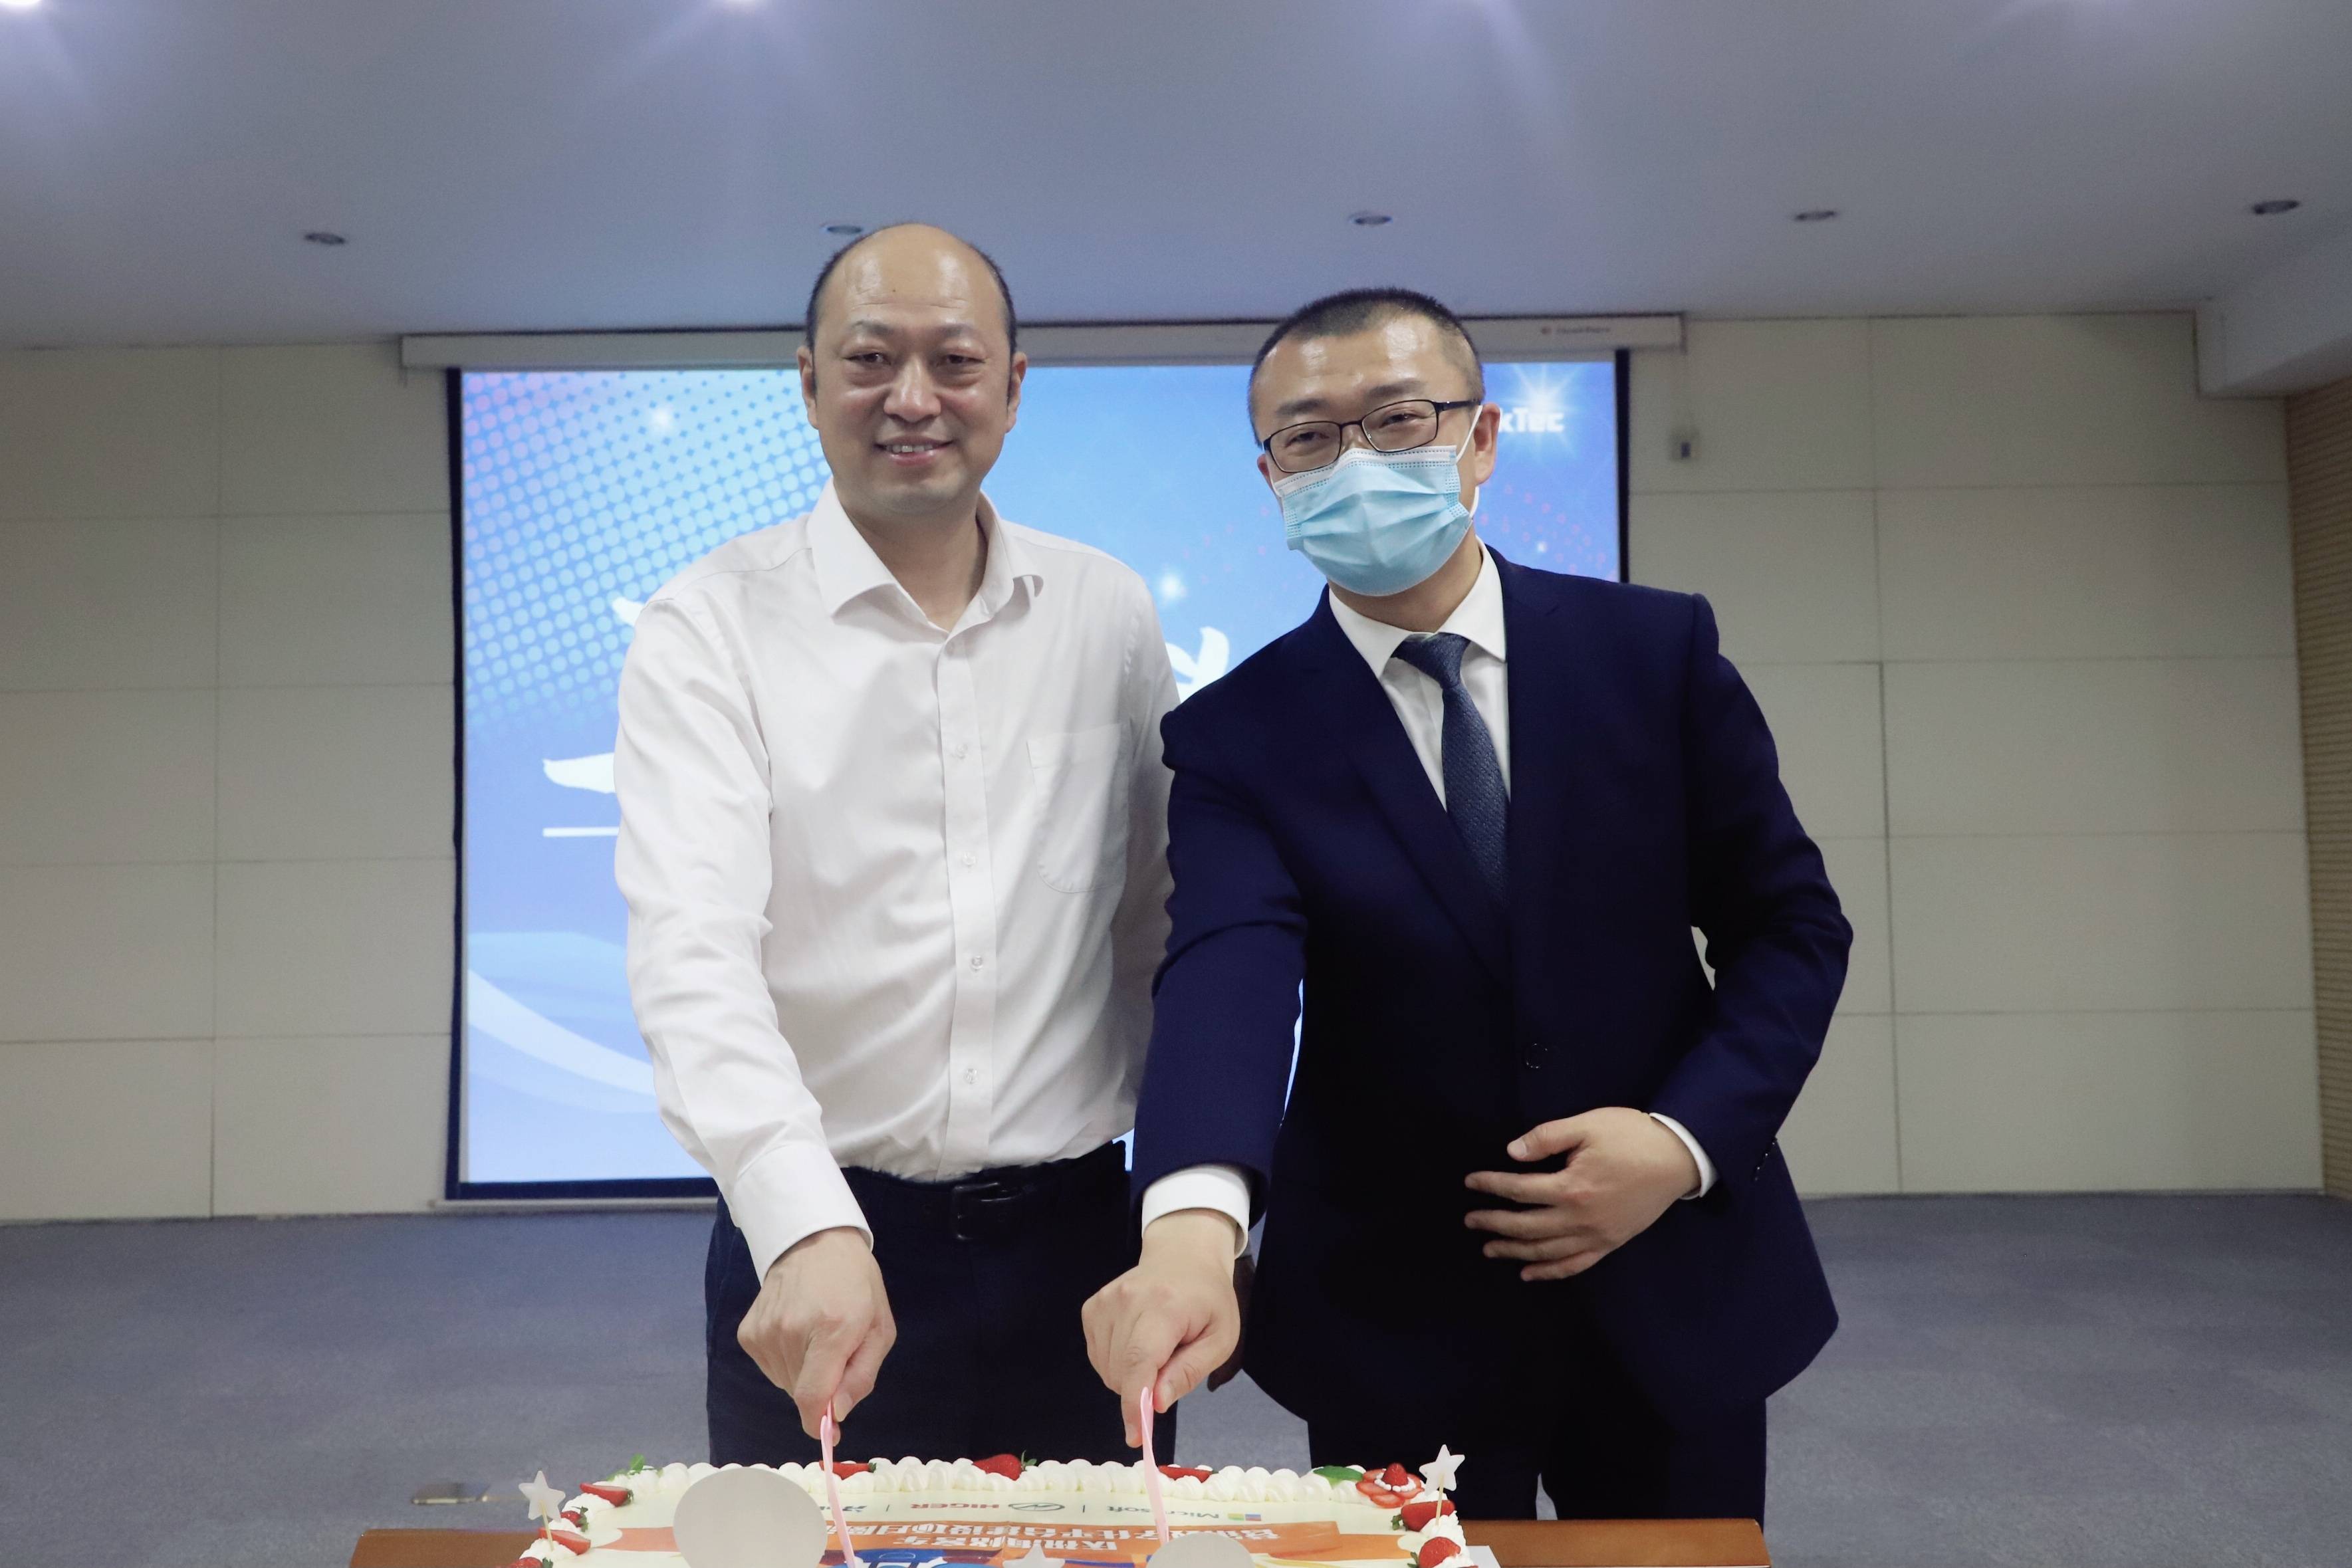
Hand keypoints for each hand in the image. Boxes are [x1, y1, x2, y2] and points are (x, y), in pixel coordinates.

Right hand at [736, 1226, 896, 1437]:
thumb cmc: (856, 1285)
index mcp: (832, 1330)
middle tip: (835, 1353)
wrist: (815, 1241)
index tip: (829, 1433)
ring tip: (815, 1336)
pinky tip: (796, 1332)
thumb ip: (861, 1376)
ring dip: (802, 1373)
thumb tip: (835, 1414)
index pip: (811, 1396)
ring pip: (784, 1381)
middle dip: (820, 1387)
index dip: (818, 1423)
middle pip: (800, 1392)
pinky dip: (785, 1360)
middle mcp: (791, 1332)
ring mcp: (765, 1331)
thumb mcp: (879, 1328)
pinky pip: (769, 1366)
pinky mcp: (748, 1332)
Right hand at [1081, 1210, 1242, 1446]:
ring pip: (1106, 1369)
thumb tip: (1156, 1403)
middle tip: (1172, 1366)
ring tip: (1157, 1350)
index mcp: (1165, 1306)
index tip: (1136, 1436)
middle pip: (1121, 1372)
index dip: (1134, 1403)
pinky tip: (1137, 1343)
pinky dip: (1117, 1363)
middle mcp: (1127, 1300)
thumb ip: (1188, 1371)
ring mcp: (1104, 1302)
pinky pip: (1097, 1356)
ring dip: (1130, 1377)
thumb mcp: (1220, 1339)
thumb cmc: (1208, 1301)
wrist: (1183, 1256)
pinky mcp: (1092, 1308)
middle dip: (1144, 1389)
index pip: (1139, 1361)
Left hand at [1463, 1107, 1700, 1281]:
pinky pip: (1575, 1265)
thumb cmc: (1632, 1136)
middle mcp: (1580, 1219)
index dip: (1491, 1186)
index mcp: (1572, 1187)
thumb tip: (1512, 1152)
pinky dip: (1549, 1272)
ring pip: (1546, 1251)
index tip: (1470, 1183)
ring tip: (1489, 1249)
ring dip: (1514, 1252)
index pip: (1519, 1190)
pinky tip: (1529, 1273)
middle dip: (1494, 1224)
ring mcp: (1597, 1236)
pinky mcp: (1611, 1243)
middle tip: (1470, 1221)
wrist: (1678, 1158)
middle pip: (1526, 1227)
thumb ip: (1547, 1137)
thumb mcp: (1588, 1125)